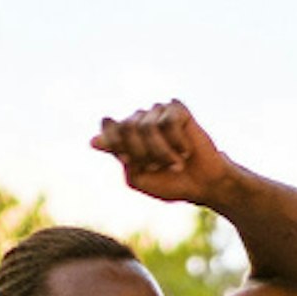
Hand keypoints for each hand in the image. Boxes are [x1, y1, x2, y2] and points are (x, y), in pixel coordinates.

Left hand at [92, 101, 236, 205]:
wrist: (203, 185)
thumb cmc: (170, 183)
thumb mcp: (137, 177)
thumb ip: (117, 157)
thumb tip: (93, 141)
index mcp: (126, 135)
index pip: (108, 125)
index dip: (115, 143)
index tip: (128, 161)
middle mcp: (140, 120)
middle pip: (127, 126)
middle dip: (141, 153)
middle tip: (157, 167)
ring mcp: (159, 112)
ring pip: (148, 126)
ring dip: (162, 152)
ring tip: (176, 163)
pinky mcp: (178, 109)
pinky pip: (168, 122)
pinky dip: (177, 142)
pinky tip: (186, 150)